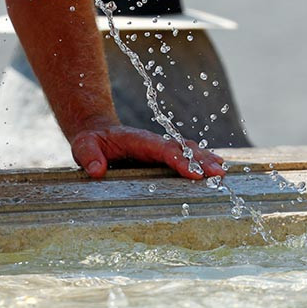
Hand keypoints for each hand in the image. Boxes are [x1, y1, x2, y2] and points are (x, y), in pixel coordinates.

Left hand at [70, 126, 225, 179]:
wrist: (96, 133)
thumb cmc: (91, 142)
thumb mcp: (83, 147)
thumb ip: (89, 157)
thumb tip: (97, 170)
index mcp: (138, 140)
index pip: (163, 149)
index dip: (180, 160)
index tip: (195, 173)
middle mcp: (154, 143)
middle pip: (182, 148)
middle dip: (201, 160)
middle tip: (219, 174)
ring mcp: (160, 149)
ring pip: (188, 150)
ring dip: (206, 160)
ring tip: (223, 173)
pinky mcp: (162, 156)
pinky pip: (186, 156)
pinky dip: (202, 161)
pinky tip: (216, 171)